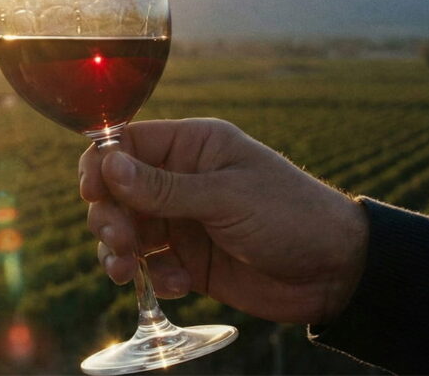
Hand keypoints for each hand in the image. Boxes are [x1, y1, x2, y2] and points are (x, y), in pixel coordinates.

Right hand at [80, 119, 367, 324]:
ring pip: (126, 229)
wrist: (336, 272)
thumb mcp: (225, 196)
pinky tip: (178, 284)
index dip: (101, 165)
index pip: (126, 143)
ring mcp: (182, 220)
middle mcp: (180, 179)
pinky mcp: (187, 259)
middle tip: (118, 240)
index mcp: (192, 146)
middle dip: (108, 215)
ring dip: (118, 250)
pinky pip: (150, 265)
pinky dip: (154, 277)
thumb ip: (163, 187)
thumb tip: (107, 165)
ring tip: (125, 270)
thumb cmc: (290, 214)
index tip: (93, 192)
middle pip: (116, 190)